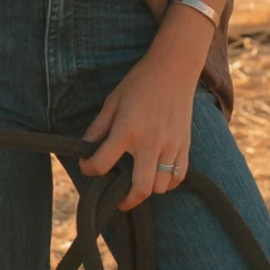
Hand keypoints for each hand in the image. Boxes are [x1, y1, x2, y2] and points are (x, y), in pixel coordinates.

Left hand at [78, 46, 195, 210]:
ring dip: (147, 190)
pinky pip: (178, 177)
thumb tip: (84, 148)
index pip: (103, 163)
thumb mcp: (112, 102)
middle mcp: (150, 142)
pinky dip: (167, 183)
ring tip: (136, 182)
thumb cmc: (139, 83)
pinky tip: (156, 176)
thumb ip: (98, 128)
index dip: (89, 169)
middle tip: (117, 199)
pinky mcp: (185, 145)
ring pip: (160, 187)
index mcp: (127, 130)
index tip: (87, 167)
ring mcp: (171, 145)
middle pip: (140, 188)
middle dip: (126, 200)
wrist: (173, 69)